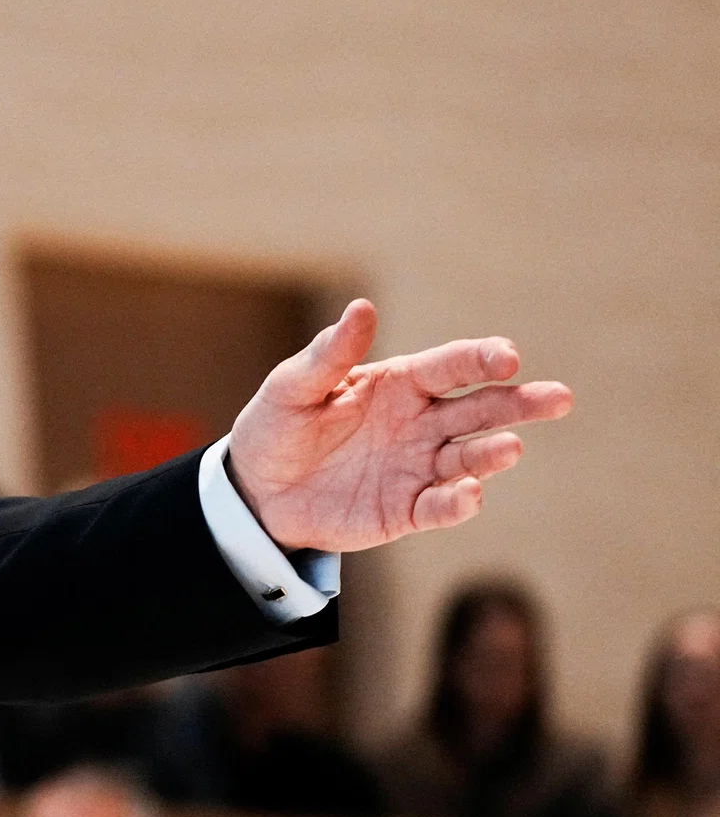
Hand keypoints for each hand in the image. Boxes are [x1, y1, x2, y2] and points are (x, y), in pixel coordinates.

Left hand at [227, 300, 571, 552]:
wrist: (257, 490)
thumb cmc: (277, 426)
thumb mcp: (292, 387)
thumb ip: (329, 354)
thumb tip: (363, 307)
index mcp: (399, 384)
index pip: (449, 367)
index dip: (480, 360)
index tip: (508, 357)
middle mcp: (420, 423)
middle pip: (479, 410)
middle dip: (519, 403)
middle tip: (558, 398)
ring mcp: (418, 467)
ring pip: (468, 458)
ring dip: (491, 453)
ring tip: (509, 448)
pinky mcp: (407, 510)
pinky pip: (440, 506)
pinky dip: (457, 502)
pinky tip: (468, 493)